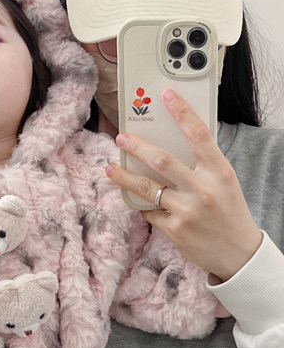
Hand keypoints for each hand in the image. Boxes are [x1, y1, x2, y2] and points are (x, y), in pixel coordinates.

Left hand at [107, 89, 262, 281]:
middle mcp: (203, 190)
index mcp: (219, 172)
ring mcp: (187, 211)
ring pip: (147, 188)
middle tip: (121, 137)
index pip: (199, 135)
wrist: (237, 252)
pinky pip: (150, 212)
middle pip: (163, 161)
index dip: (182, 113)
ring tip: (110, 169)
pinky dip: (145, 206)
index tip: (167, 96)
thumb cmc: (228, 210)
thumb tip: (170, 142)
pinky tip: (142, 202)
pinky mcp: (174, 230)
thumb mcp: (223, 182)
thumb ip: (202, 165)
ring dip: (124, 178)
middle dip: (138, 147)